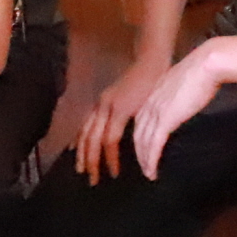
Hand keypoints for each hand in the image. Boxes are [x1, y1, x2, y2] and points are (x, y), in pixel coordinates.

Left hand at [74, 50, 172, 180]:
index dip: (81, 142)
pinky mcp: (121, 110)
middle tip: (84, 174)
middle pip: (86, 134)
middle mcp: (103, 101)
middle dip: (84, 156)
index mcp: (106, 98)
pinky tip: (113, 169)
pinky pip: (110, 139)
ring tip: (96, 177)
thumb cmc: (153, 77)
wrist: (158, 59)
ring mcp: (110, 105)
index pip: (87, 124)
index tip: (78, 157)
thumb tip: (130, 120)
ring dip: (94, 160)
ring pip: (94, 139)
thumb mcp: (135, 95)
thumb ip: (129, 108)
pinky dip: (110, 157)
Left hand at [131, 47, 224, 179]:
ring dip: (144, 160)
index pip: (141, 120)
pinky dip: (151, 160)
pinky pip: (154, 144)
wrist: (207, 64)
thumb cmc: (203, 71)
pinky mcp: (166, 119)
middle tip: (143, 166)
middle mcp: (150, 103)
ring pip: (143, 142)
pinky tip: (152, 171)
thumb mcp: (183, 83)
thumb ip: (178, 94)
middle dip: (139, 152)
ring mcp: (156, 111)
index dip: (141, 136)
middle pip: (138, 133)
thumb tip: (183, 102)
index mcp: (154, 94)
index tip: (144, 149)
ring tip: (149, 173)